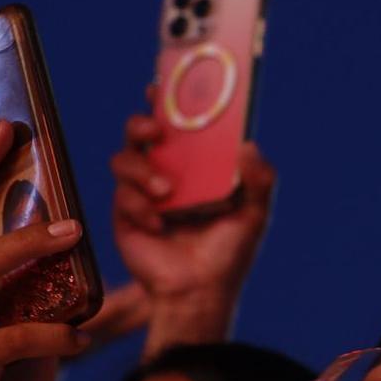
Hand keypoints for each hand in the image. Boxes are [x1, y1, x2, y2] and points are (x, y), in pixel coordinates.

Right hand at [110, 92, 274, 335]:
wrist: (198, 294)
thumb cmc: (227, 255)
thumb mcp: (253, 216)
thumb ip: (259, 181)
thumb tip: (249, 144)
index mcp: (196, 167)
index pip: (178, 124)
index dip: (168, 100)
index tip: (163, 86)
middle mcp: (167, 173)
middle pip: (140, 133)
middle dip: (142, 124)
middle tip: (156, 132)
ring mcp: (143, 192)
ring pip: (124, 159)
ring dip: (142, 170)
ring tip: (166, 192)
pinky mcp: (126, 214)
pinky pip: (121, 196)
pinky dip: (140, 206)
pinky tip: (158, 224)